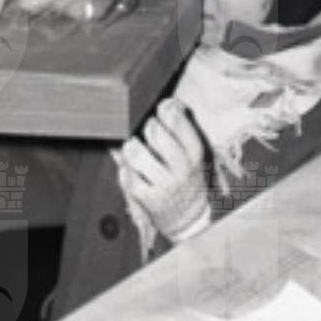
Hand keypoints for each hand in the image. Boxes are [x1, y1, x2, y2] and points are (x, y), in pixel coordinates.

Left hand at [116, 98, 211, 242]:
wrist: (188, 218)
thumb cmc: (187, 178)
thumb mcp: (192, 154)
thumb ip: (182, 128)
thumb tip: (170, 102)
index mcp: (194, 154)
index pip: (179, 123)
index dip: (167, 109)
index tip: (163, 108)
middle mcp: (181, 170)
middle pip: (156, 134)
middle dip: (148, 126)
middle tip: (149, 129)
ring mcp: (163, 185)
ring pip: (136, 153)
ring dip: (132, 145)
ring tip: (136, 147)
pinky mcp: (146, 199)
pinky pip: (127, 174)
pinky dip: (125, 168)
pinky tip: (131, 168)